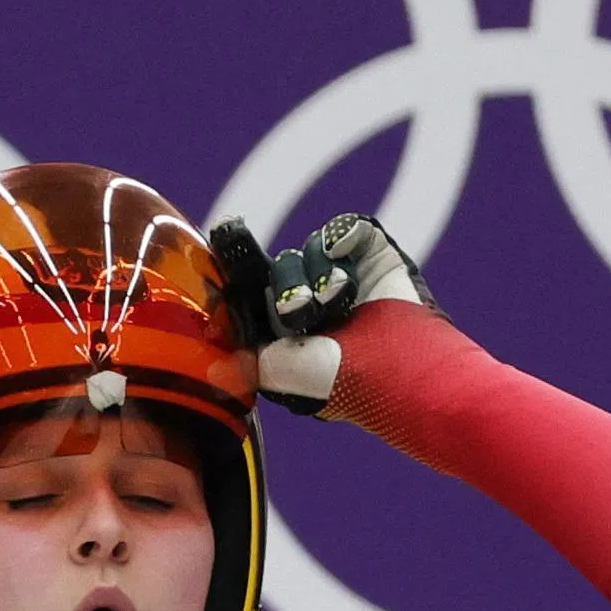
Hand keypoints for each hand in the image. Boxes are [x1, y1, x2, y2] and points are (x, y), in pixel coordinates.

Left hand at [211, 214, 444, 416]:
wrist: (399, 371)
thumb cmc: (341, 383)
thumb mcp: (281, 375)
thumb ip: (247, 357)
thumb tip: (210, 362)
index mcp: (286, 327)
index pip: (255, 287)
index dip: (238, 261)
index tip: (224, 232)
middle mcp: (312, 298)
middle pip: (279, 265)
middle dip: (288, 287)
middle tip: (303, 314)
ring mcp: (344, 275)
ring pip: (309, 248)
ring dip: (318, 272)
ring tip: (337, 302)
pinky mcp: (375, 256)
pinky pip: (347, 227)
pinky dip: (341, 235)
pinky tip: (341, 251)